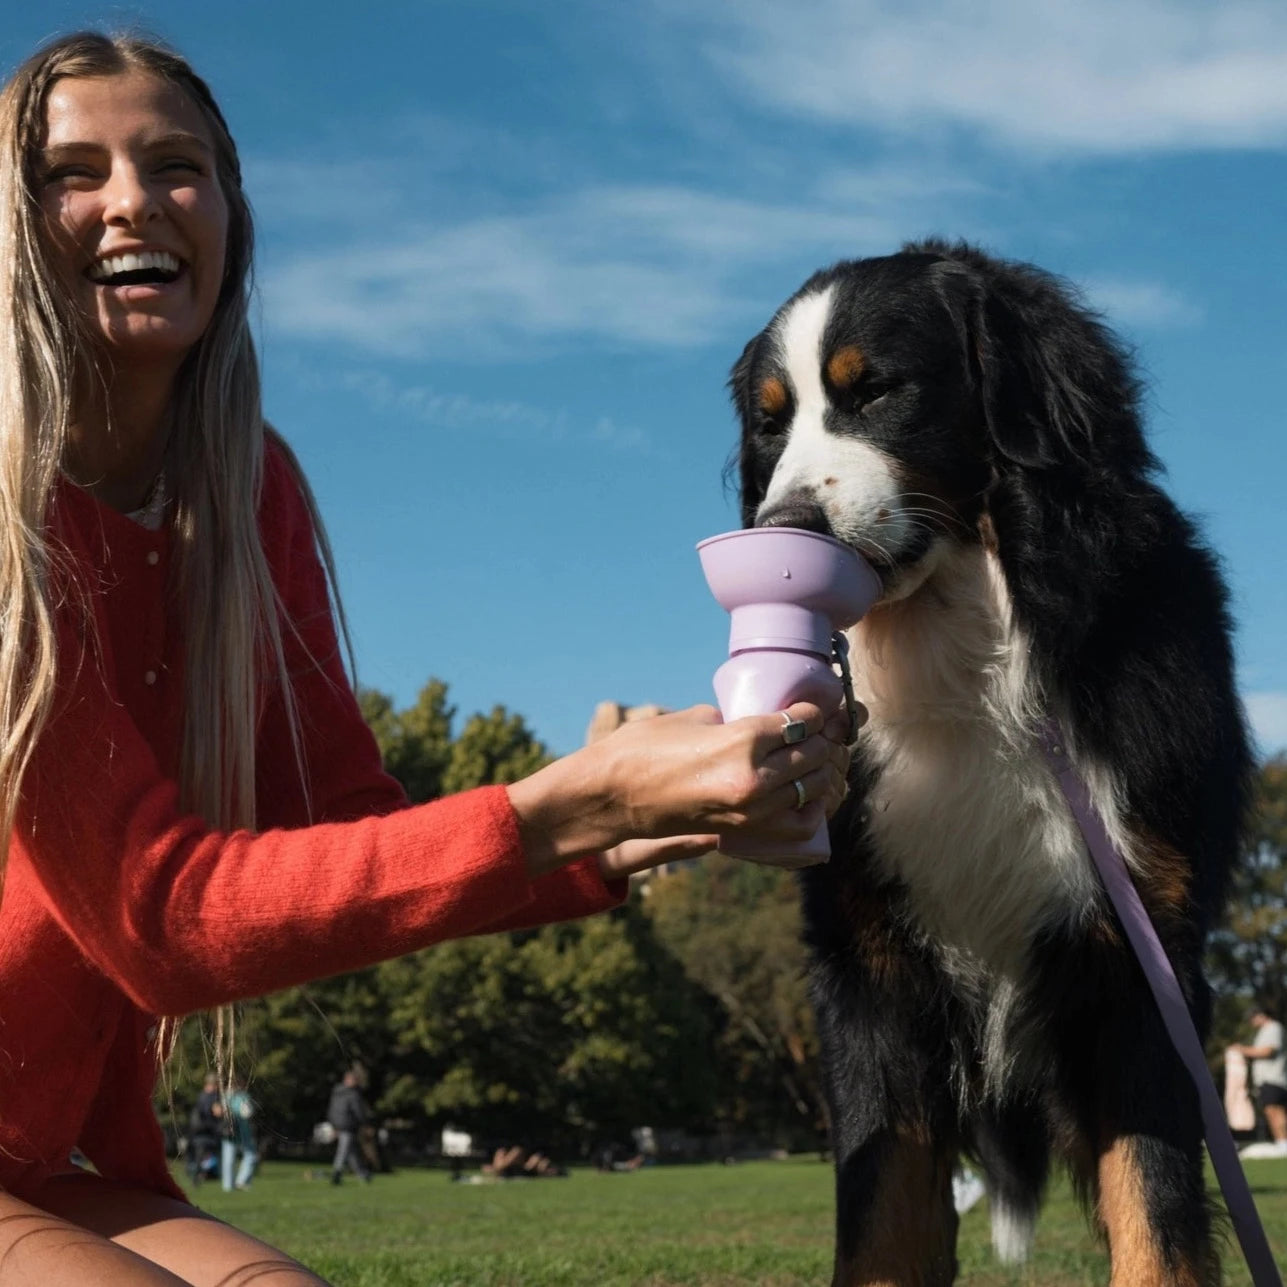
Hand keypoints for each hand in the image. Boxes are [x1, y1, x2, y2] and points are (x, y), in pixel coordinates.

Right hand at [508, 700, 855, 876]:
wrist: (613, 797)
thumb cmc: (644, 749)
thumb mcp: (693, 718)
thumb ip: (735, 719)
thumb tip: (762, 722)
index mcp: (743, 740)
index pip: (802, 722)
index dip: (814, 712)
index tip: (815, 708)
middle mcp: (754, 778)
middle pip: (813, 754)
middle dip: (822, 739)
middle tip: (821, 730)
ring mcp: (751, 810)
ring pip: (812, 788)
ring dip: (820, 771)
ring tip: (816, 758)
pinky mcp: (745, 831)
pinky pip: (797, 822)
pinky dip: (809, 808)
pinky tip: (805, 793)